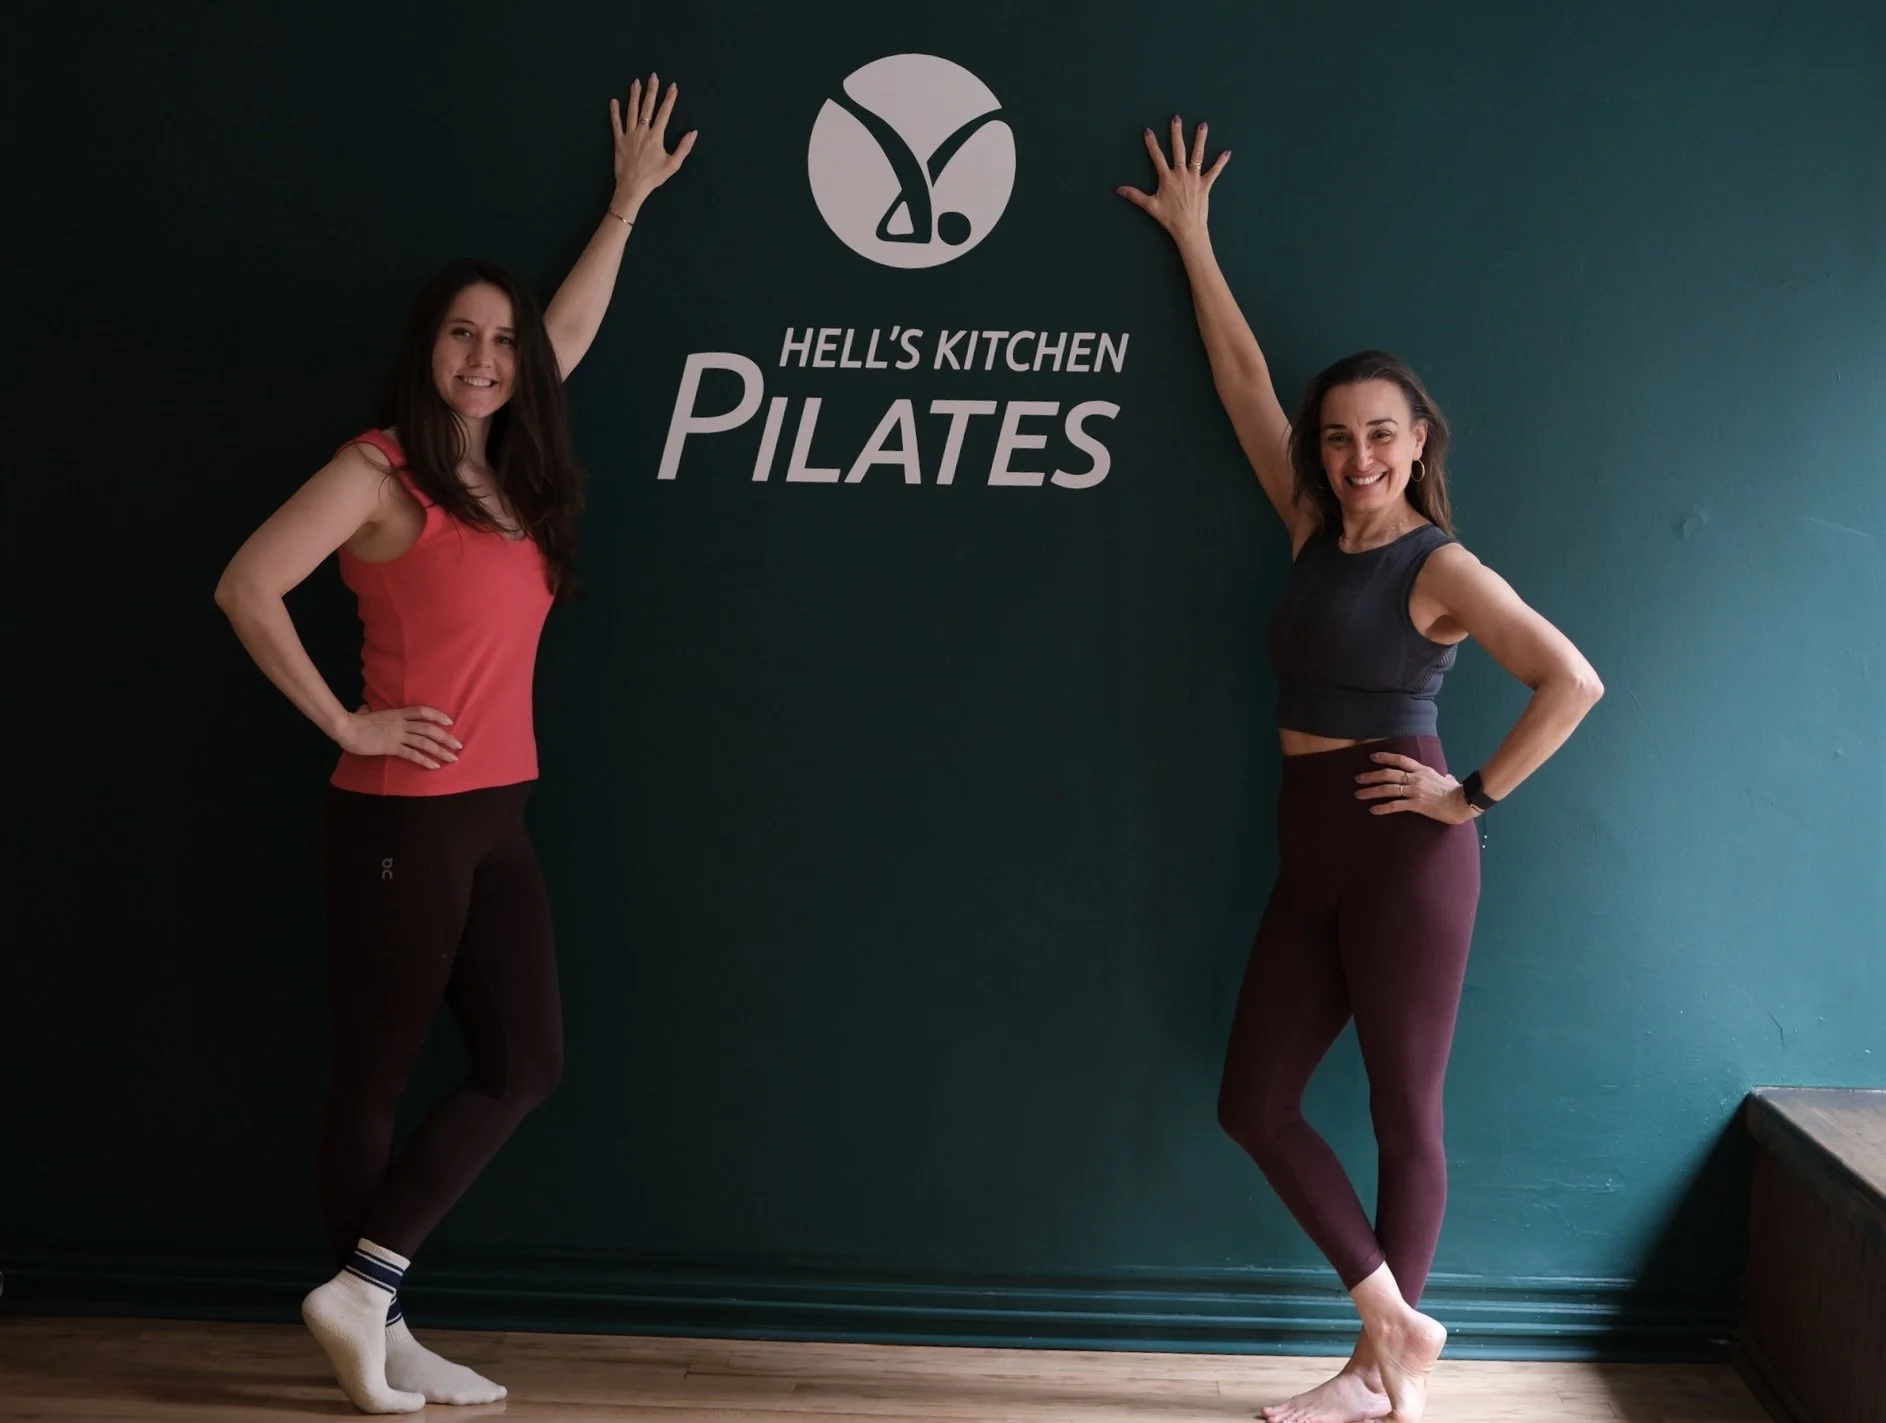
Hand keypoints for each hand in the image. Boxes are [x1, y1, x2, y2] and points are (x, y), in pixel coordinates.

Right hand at [338, 705, 459, 769]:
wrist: (346, 728)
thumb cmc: (354, 721)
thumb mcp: (365, 713)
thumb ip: (369, 711)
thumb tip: (364, 709)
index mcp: (397, 713)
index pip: (422, 711)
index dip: (438, 715)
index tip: (450, 722)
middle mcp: (401, 723)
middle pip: (429, 728)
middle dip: (446, 737)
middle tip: (459, 745)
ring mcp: (397, 734)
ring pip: (425, 741)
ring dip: (441, 750)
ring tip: (453, 758)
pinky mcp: (392, 746)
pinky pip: (413, 753)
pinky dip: (425, 760)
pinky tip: (435, 766)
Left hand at [609, 73, 697, 218]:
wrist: (632, 187)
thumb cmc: (654, 177)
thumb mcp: (673, 165)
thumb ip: (684, 147)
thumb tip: (693, 132)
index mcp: (656, 136)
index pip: (664, 113)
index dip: (669, 99)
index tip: (673, 86)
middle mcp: (642, 132)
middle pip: (648, 107)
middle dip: (651, 90)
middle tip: (653, 76)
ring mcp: (629, 135)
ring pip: (632, 111)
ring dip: (634, 96)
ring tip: (636, 82)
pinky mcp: (618, 140)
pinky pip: (616, 123)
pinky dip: (614, 112)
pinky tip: (614, 101)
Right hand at [1116, 116, 1228, 242]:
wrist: (1188, 229)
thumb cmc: (1169, 218)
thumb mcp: (1150, 206)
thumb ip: (1135, 195)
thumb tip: (1118, 190)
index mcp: (1167, 178)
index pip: (1157, 157)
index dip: (1152, 144)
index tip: (1148, 131)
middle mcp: (1181, 174)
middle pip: (1178, 150)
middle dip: (1176, 133)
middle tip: (1176, 118)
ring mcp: (1194, 178)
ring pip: (1197, 155)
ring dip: (1200, 139)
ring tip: (1203, 125)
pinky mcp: (1205, 185)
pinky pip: (1215, 171)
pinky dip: (1221, 162)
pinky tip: (1227, 152)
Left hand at [1354, 752, 1475, 823]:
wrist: (1463, 802)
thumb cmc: (1457, 792)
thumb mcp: (1448, 781)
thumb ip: (1445, 777)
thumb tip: (1449, 777)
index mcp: (1422, 770)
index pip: (1400, 759)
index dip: (1385, 757)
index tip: (1372, 757)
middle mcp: (1416, 778)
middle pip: (1388, 774)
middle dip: (1371, 775)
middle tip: (1357, 779)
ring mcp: (1416, 790)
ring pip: (1388, 789)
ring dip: (1371, 791)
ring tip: (1358, 794)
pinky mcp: (1417, 804)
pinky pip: (1396, 805)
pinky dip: (1383, 807)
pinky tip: (1373, 810)